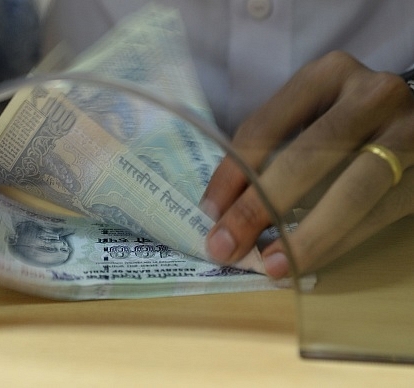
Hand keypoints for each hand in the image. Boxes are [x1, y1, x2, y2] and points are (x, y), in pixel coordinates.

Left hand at [201, 51, 413, 277]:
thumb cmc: (347, 123)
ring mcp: (407, 130)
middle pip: (304, 159)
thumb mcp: (306, 118)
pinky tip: (306, 261)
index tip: (210, 213)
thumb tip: (223, 210)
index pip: (264, 126)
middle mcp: (371, 94)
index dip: (232, 174)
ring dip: (302, 237)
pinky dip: (335, 243)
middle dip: (259, 208)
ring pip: (348, 193)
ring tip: (271, 265)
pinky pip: (376, 215)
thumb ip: (268, 150)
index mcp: (326, 74)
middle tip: (227, 247)